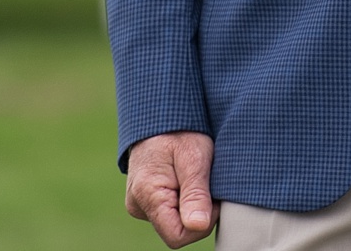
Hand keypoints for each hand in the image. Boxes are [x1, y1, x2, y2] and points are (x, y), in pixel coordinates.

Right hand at [125, 131, 214, 246]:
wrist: (160, 114)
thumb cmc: (179, 130)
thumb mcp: (193, 157)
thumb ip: (195, 193)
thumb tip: (199, 226)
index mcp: (147, 196)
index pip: (177, 236)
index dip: (202, 222)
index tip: (212, 194)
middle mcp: (139, 206)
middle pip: (178, 230)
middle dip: (199, 211)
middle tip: (206, 179)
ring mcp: (141, 204)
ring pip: (176, 221)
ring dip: (193, 203)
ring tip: (196, 175)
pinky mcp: (147, 199)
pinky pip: (172, 211)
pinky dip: (186, 199)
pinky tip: (189, 178)